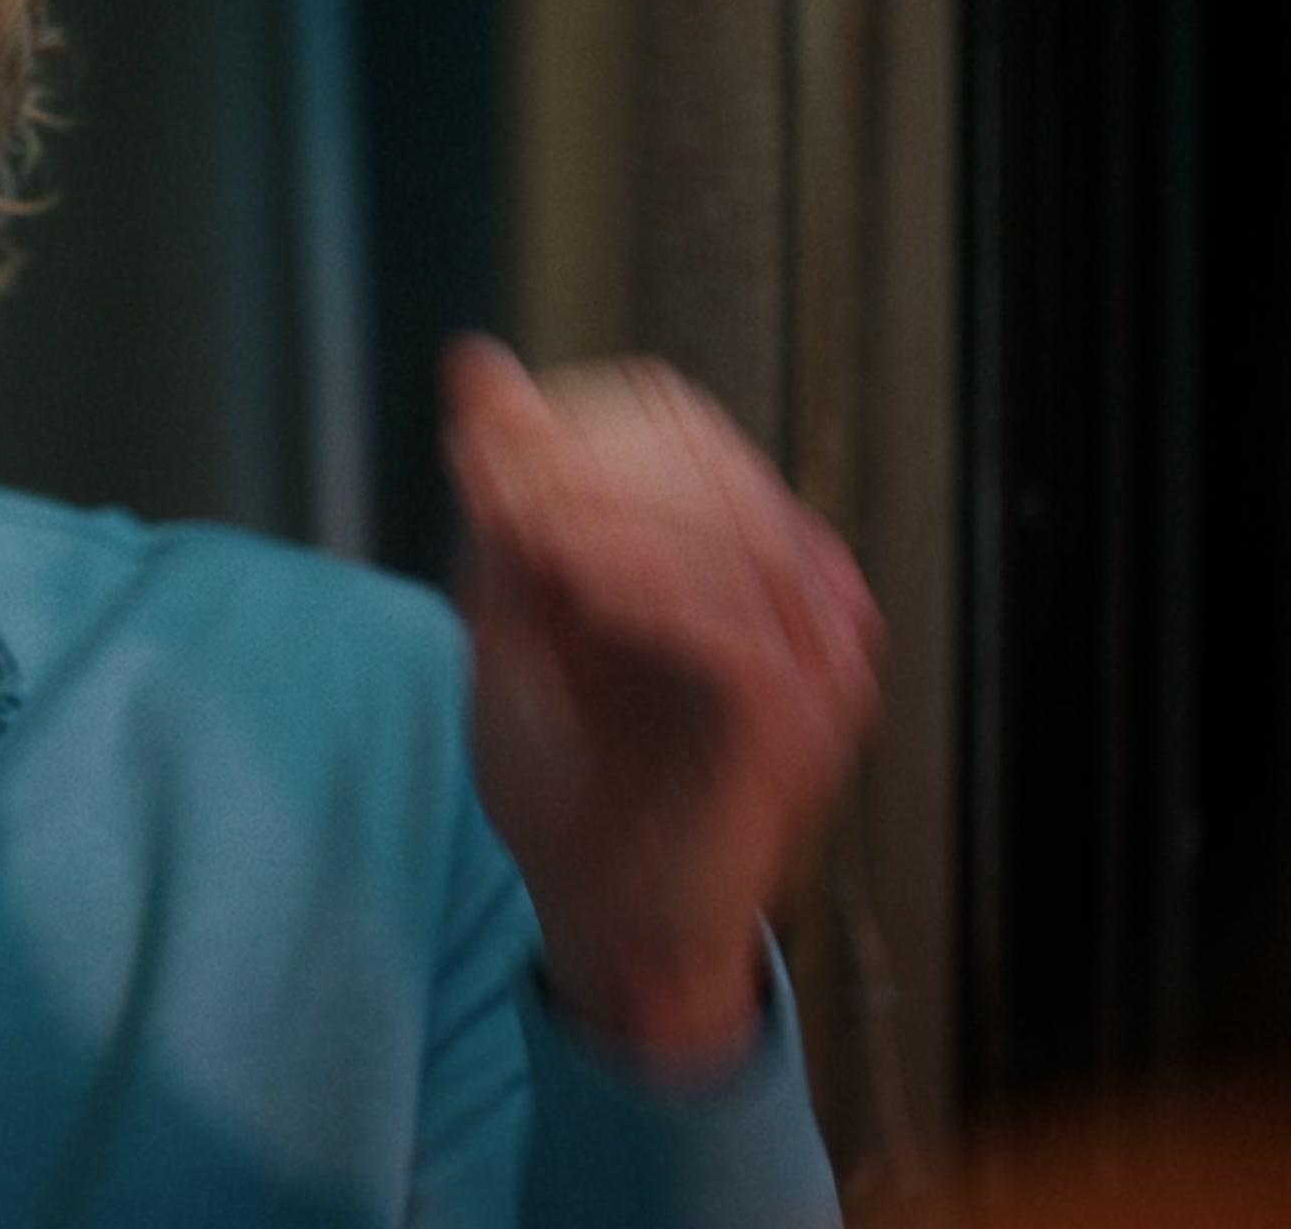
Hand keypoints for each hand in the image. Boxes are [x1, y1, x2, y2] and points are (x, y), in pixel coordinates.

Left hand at [441, 334, 881, 1073]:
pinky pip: (731, 626)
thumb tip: (477, 361)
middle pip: (700, 457)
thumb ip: (506, 500)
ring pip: (724, 526)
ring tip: (522, 547)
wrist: (610, 928)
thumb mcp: (514, 622)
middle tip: (497, 507)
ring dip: (605, 519)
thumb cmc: (564, 784)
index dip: (577, 420)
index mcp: (738, 553)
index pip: (678, 420)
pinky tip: (572, 591)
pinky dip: (643, 590)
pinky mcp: (796, 724)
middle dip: (587, 465)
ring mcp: (813, 657)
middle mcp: (796, 591)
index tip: (486, 462)